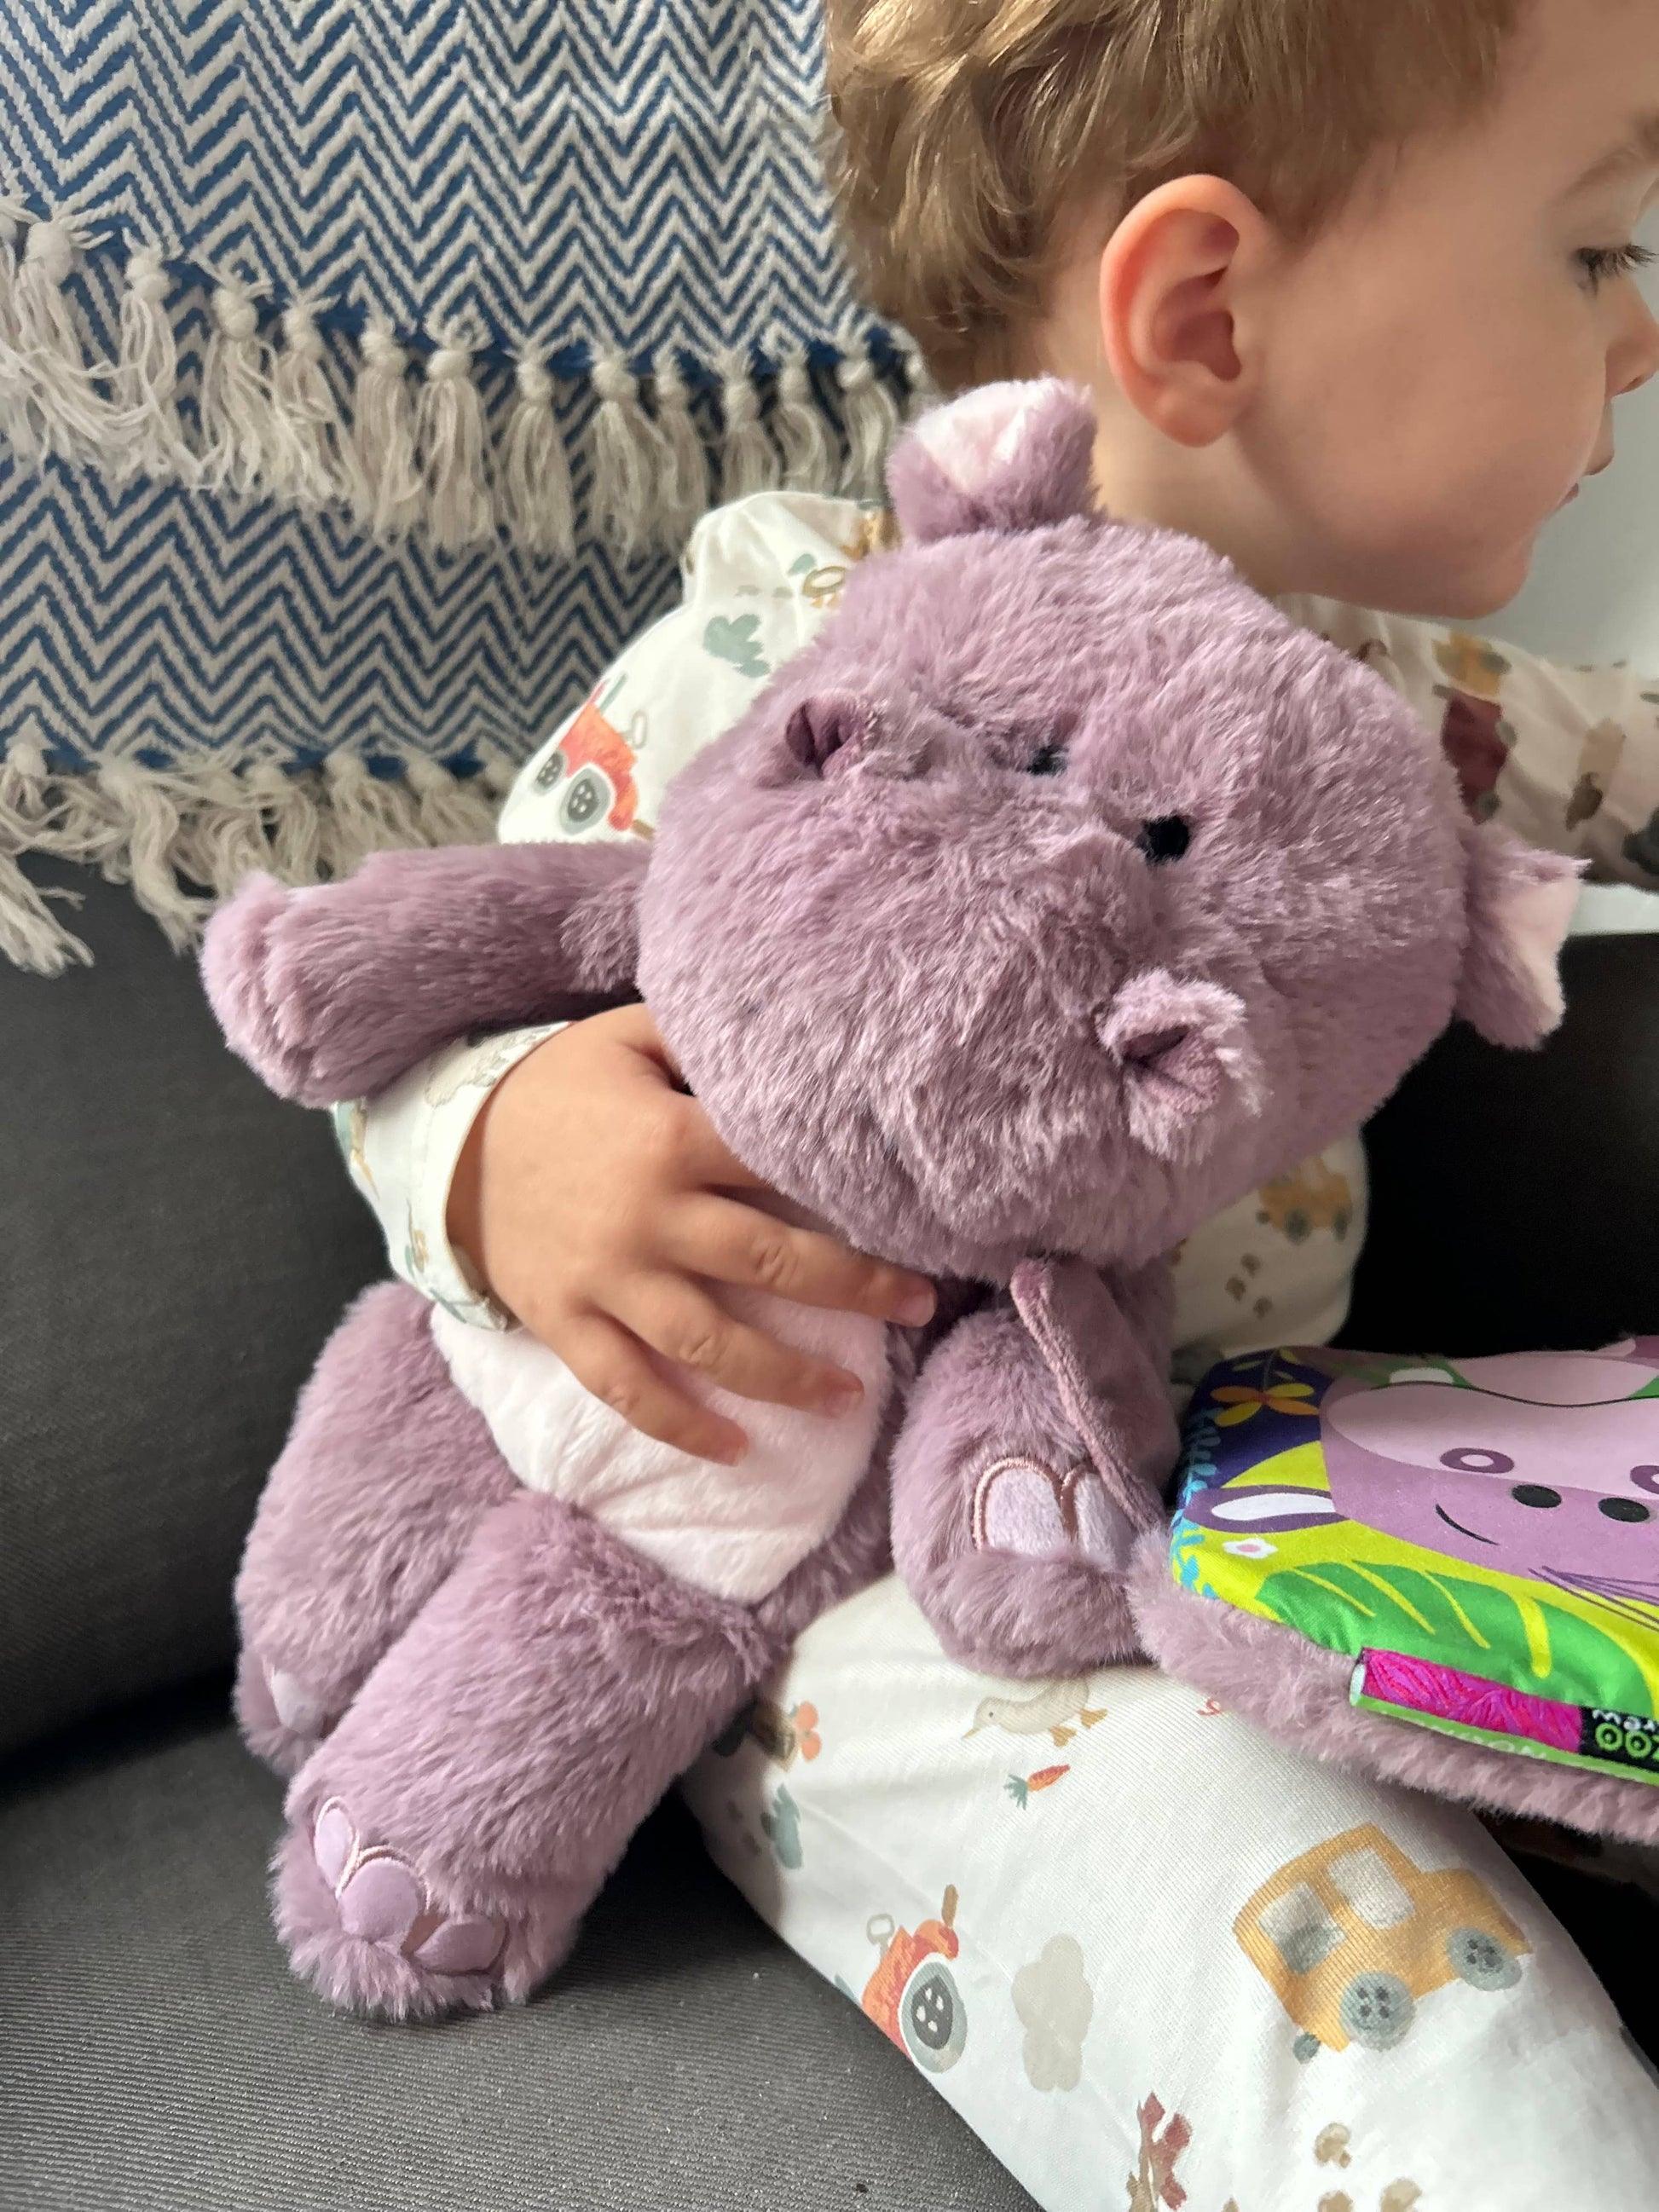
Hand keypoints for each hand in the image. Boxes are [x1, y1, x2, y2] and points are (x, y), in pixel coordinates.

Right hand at [446, 1005, 936, 1462]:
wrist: (447, 1144)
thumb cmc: (558, 1087)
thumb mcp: (627, 1037)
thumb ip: (704, 1038)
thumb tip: (793, 1036)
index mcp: (671, 1137)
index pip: (783, 1167)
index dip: (855, 1191)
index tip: (916, 1215)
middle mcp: (647, 1215)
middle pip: (771, 1261)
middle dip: (856, 1288)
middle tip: (920, 1306)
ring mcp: (606, 1279)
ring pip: (711, 1341)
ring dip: (786, 1375)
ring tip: (848, 1397)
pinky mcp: (567, 1323)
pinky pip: (629, 1389)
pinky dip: (681, 1427)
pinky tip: (736, 1449)